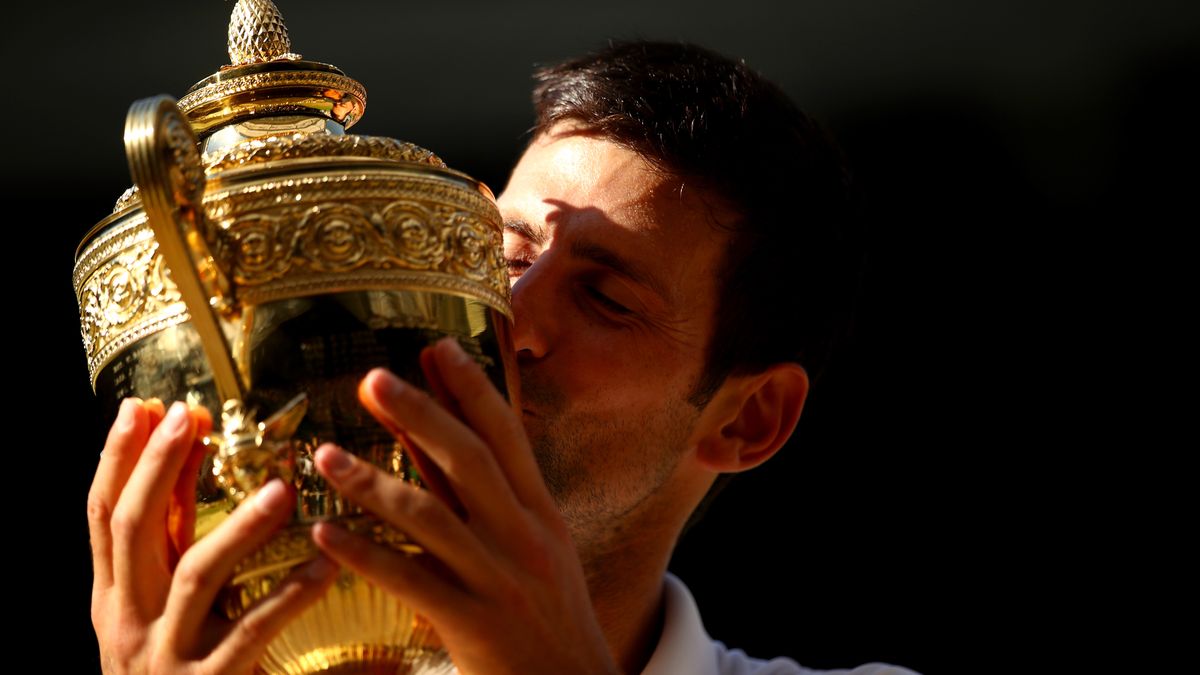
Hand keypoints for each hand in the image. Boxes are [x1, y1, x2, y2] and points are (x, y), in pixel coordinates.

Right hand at [88, 398, 338, 673]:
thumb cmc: (182, 667)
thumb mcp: (164, 602)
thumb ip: (174, 534)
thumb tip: (187, 448)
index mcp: (113, 599)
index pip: (100, 515)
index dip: (117, 458)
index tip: (144, 405)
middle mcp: (127, 624)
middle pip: (132, 532)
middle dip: (157, 468)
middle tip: (190, 417)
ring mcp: (166, 657)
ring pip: (195, 577)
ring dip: (237, 526)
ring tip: (280, 488)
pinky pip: (254, 632)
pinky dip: (290, 596)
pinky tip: (327, 567)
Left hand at [310, 337, 619, 674]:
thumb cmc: (548, 614)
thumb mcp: (536, 548)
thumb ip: (488, 499)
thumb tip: (440, 441)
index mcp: (541, 513)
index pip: (507, 437)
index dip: (473, 389)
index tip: (436, 348)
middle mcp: (524, 536)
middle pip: (468, 461)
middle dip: (420, 413)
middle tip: (372, 378)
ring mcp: (499, 579)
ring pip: (430, 517)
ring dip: (373, 481)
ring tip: (325, 454)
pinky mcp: (472, 624)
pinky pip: (408, 582)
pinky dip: (363, 555)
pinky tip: (322, 534)